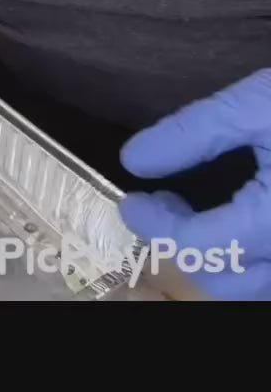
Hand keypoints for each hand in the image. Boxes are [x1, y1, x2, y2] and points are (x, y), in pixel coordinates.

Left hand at [119, 70, 270, 299]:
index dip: (156, 225)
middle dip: (180, 247)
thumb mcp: (258, 102)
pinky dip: (248, 263)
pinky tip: (235, 227)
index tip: (133, 201)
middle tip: (159, 208)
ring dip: (214, 262)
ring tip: (191, 217)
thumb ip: (195, 132)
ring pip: (254, 289)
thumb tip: (134, 159)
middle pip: (224, 280)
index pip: (199, 245)